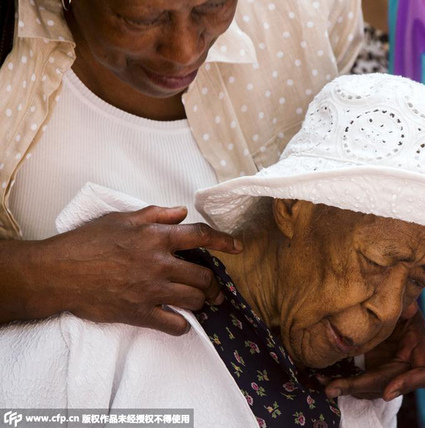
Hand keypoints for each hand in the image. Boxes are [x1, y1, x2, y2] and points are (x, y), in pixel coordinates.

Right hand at [0, 206, 241, 334]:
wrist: (58, 272)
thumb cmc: (87, 241)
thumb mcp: (121, 218)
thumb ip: (155, 214)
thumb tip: (181, 212)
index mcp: (156, 237)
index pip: (201, 236)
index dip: (224, 241)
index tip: (238, 248)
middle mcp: (158, 263)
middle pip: (204, 275)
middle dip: (213, 283)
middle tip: (213, 288)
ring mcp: (150, 290)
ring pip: (194, 300)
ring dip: (201, 302)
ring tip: (199, 302)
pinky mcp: (139, 313)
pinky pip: (174, 325)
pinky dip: (181, 325)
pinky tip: (179, 320)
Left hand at [321, 304, 424, 400]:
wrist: (390, 305)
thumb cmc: (399, 300)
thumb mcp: (403, 301)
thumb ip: (405, 305)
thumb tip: (408, 305)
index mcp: (420, 346)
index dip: (408, 384)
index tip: (388, 392)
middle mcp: (407, 364)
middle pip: (387, 384)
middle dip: (360, 387)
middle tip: (333, 388)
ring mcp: (390, 371)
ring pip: (370, 388)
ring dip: (346, 387)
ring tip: (324, 383)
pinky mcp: (374, 371)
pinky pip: (359, 383)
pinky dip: (342, 382)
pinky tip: (324, 380)